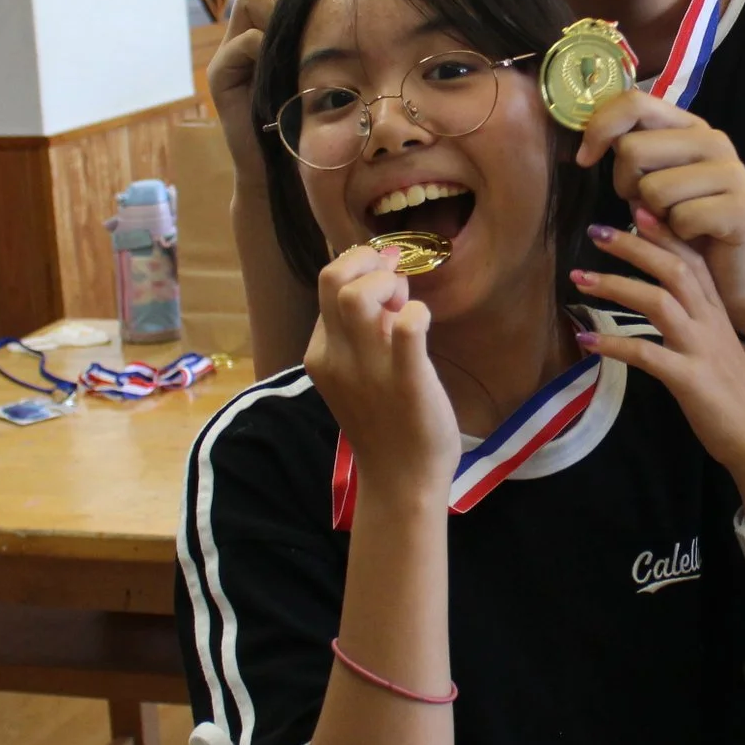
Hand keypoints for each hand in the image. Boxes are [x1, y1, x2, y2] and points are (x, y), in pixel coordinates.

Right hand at [206, 0, 367, 180]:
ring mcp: (233, 48)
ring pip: (255, 3)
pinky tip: (268, 70)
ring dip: (275, 13)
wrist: (279, 171)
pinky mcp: (222, 73)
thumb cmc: (306, 122)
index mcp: (277, 25)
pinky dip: (262, 50)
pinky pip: (248, 41)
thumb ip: (316, 31)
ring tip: (284, 50)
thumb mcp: (320, 70)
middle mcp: (251, 29)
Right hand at [306, 244, 455, 503]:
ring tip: (405, 303)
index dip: (358, 272)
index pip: (326, 286)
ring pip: (356, 295)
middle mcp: (335, 357)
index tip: (386, 286)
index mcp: (320, 354)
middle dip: (366, 263)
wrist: (401, 481)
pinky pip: (408, 325)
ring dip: (386, 283)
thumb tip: (384, 283)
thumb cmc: (386, 425)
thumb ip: (361, 334)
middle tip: (395, 283)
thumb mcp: (356, 375)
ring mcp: (368, 369)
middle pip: (331, 279)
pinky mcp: (406, 380)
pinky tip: (424, 323)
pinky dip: (418, 312)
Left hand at [569, 208, 744, 511]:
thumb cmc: (733, 394)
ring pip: (660, 302)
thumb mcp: (716, 346)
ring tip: (579, 279)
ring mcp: (702, 349)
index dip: (662, 230)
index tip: (632, 206)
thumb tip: (662, 298)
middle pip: (675, 268)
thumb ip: (694, 318)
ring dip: (617, 286)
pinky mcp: (691, 380)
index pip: (692, 256)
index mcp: (716, 311)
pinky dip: (615, 343)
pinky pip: (648, 355)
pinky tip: (587, 339)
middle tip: (595, 230)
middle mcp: (711, 321)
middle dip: (634, 245)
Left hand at [572, 90, 744, 322]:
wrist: (725, 271)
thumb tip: (585, 147)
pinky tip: (691, 237)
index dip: (599, 128)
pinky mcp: (743, 208)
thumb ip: (628, 153)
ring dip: (652, 215)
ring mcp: (733, 172)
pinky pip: (682, 218)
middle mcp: (714, 141)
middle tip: (645, 204)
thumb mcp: (648, 180)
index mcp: (689, 126)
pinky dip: (677, 236)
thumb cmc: (678, 222)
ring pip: (654, 188)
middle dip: (625, 184)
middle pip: (633, 149)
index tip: (584, 159)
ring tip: (670, 221)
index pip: (634, 103)